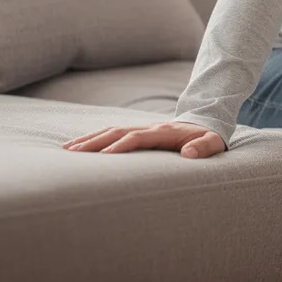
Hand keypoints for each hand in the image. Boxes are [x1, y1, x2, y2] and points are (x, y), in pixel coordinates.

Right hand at [63, 121, 225, 158]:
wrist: (206, 124)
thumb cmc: (209, 138)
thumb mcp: (214, 143)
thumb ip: (204, 147)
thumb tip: (188, 153)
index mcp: (165, 132)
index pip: (138, 138)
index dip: (121, 146)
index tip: (104, 157)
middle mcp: (149, 128)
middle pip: (117, 132)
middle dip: (95, 142)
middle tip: (73, 153)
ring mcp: (142, 128)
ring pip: (111, 131)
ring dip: (90, 139)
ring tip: (67, 149)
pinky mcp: (138, 132)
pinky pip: (113, 133)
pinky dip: (95, 137)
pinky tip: (79, 146)